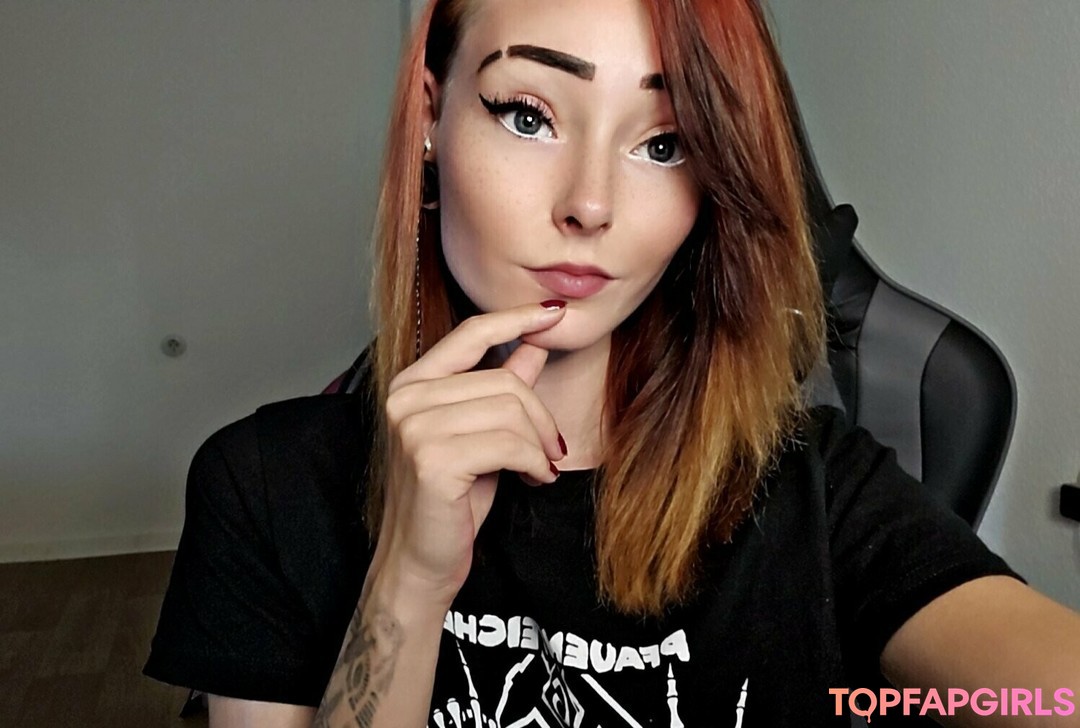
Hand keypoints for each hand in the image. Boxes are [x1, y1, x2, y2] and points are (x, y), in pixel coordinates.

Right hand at [376, 301, 568, 603]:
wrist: (420, 562)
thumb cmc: (450, 501)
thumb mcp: (482, 435)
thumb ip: (501, 388)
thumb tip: (534, 345)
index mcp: (412, 384)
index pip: (470, 334)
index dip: (515, 318)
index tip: (554, 312)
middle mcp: (406, 398)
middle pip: (504, 381)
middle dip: (541, 417)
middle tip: (553, 450)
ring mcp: (414, 427)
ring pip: (511, 411)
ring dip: (540, 444)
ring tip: (541, 468)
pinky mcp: (431, 458)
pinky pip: (509, 443)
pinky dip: (534, 462)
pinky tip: (535, 479)